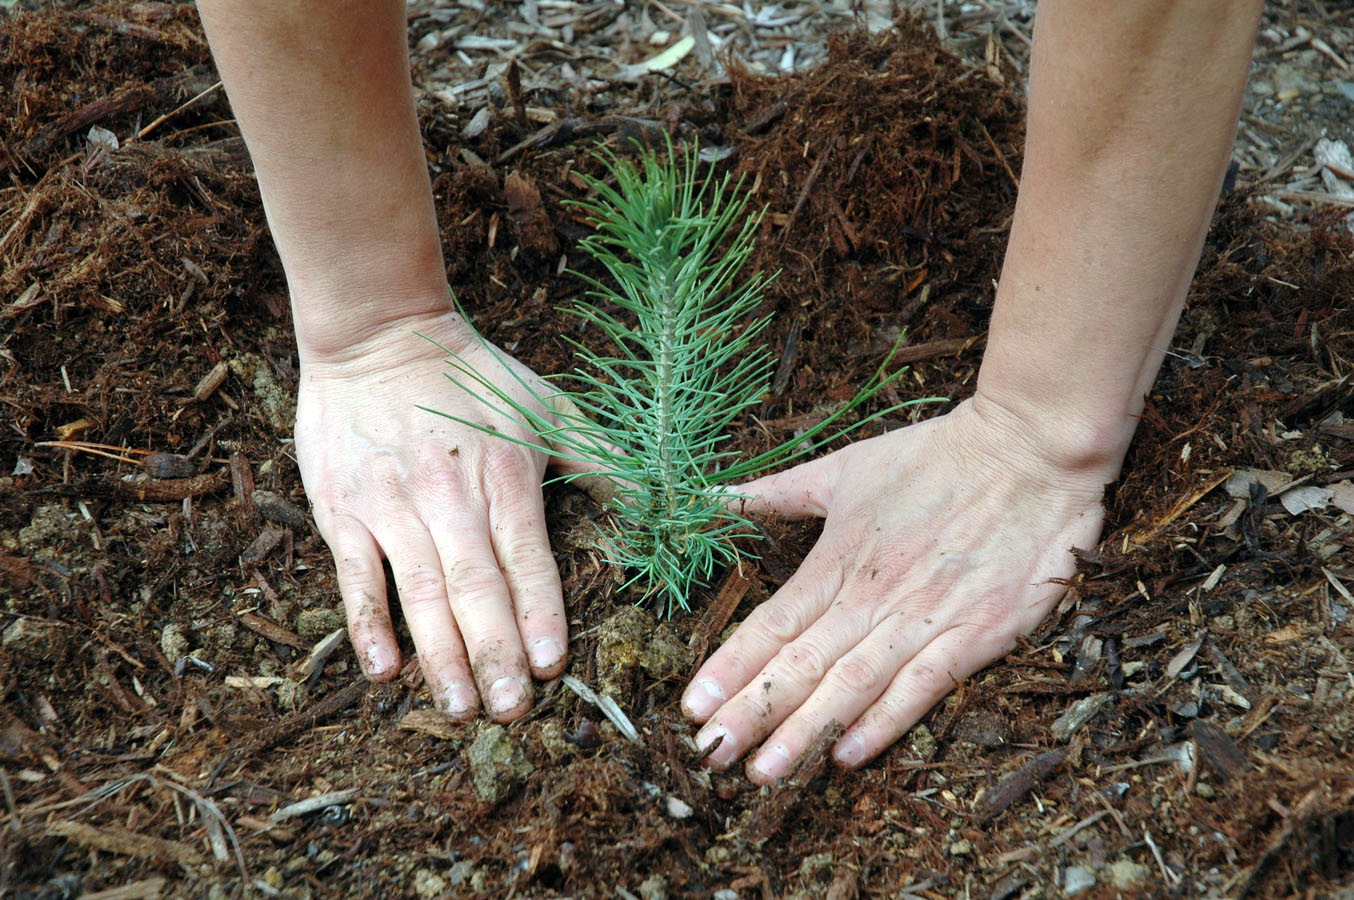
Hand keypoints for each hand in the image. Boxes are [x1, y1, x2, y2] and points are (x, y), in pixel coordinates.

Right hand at [295, 310, 575, 721]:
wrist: (377, 333)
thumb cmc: (471, 374)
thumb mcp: (547, 405)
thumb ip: (601, 458)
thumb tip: (661, 501)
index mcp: (505, 476)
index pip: (526, 557)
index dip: (539, 612)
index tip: (552, 666)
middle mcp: (449, 496)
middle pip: (476, 586)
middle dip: (495, 652)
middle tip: (512, 711)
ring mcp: (392, 505)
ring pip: (420, 591)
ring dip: (440, 653)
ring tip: (461, 707)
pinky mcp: (343, 509)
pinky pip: (355, 575)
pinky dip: (368, 623)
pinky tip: (384, 669)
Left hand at [682, 396, 1111, 779]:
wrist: (1030, 449)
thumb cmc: (935, 456)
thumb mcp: (845, 467)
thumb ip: (777, 492)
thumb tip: (712, 498)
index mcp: (838, 558)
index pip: (772, 624)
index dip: (730, 668)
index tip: (691, 707)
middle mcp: (873, 595)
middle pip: (801, 664)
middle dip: (752, 713)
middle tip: (710, 755)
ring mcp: (925, 618)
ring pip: (852, 684)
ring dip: (804, 731)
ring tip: (763, 772)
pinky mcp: (977, 634)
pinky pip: (923, 688)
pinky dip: (884, 723)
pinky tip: (846, 756)